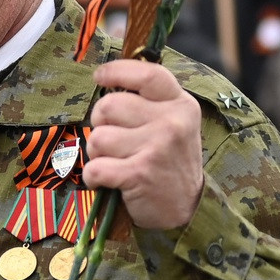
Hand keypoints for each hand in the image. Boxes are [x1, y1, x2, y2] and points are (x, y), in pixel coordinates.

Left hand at [81, 59, 204, 229]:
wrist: (187, 208)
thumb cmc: (169, 160)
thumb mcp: (173, 123)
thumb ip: (149, 101)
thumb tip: (107, 80)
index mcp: (180, 104)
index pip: (146, 74)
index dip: (117, 71)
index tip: (100, 76)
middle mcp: (171, 122)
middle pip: (109, 105)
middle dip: (100, 123)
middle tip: (112, 139)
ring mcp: (157, 147)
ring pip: (98, 137)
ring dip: (97, 153)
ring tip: (114, 162)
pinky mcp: (140, 173)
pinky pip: (95, 167)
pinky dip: (93, 177)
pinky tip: (105, 180)